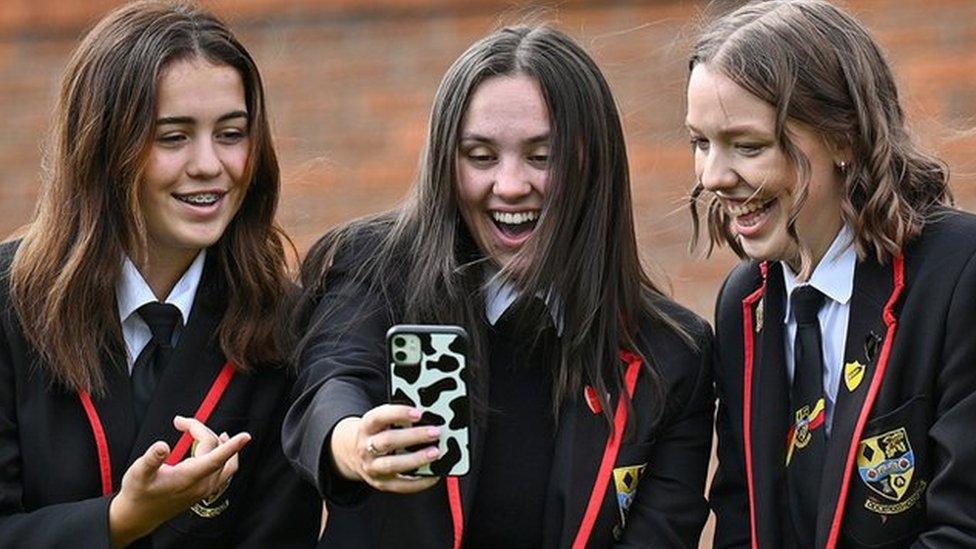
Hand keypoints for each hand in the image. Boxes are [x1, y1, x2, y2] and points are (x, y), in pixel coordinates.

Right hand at [108, 416, 249, 546]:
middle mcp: (203, 485)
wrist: (139, 516)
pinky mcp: (206, 491)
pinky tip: (218, 449)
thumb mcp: (138, 473)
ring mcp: (206, 489)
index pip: (216, 459)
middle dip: (199, 431)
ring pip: (224, 461)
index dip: (231, 446)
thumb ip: (151, 459)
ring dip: (218, 443)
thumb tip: (162, 445)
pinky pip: (225, 471)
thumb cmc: (138, 493)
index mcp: (189, 478)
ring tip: (212, 432)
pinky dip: (224, 456)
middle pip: (214, 449)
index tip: (246, 436)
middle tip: (180, 422)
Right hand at [330, 404, 440, 492]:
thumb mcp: (380, 421)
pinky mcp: (381, 484)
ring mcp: (372, 467)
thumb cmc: (376, 433)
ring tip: (435, 453)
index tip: (418, 413)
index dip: (398, 414)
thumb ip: (397, 418)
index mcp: (366, 427)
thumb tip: (429, 417)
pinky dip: (419, 482)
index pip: (379, 417)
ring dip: (416, 459)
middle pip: (388, 441)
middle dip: (414, 436)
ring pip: (393, 464)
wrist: (353, 454)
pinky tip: (434, 475)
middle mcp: (366, 447)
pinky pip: (401, 486)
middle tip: (435, 432)